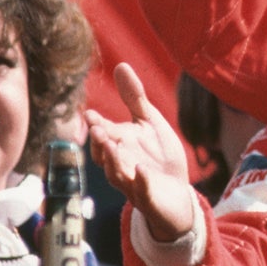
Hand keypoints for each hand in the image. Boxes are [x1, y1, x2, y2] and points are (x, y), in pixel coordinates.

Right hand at [86, 64, 196, 243]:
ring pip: (116, 175)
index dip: (96, 124)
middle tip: (97, 129)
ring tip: (111, 145)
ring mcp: (133, 184)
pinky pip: (142, 192)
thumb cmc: (159, 156)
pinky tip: (141, 170)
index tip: (90, 114)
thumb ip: (134, 98)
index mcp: (119, 145)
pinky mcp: (149, 200)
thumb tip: (120, 65)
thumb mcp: (149, 123)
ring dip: (112, 161)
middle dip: (100, 142)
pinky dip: (141, 181)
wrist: (176, 194)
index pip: (104, 132)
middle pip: (104, 155)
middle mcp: (121, 165)